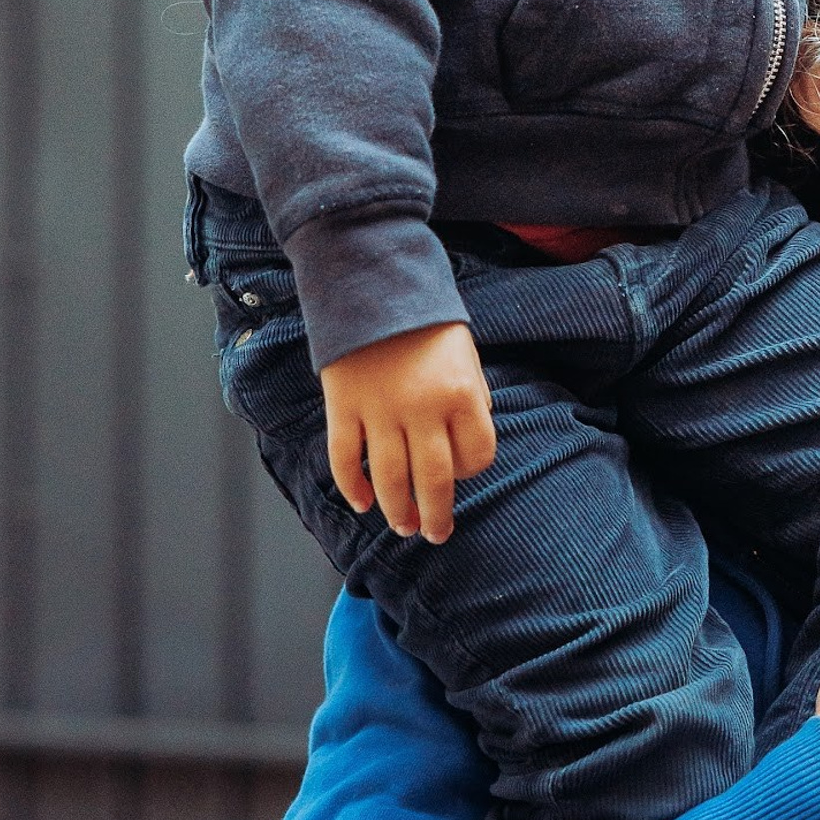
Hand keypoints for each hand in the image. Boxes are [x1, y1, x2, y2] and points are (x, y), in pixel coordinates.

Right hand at [320, 323, 495, 543]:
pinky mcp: (343, 408)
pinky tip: (365, 503)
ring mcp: (379, 411)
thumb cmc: (428, 323)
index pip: (477, 455)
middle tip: (436, 534)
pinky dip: (354, 487)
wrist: (374, 285)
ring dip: (398, 511)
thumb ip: (471, 400)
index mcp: (461, 393)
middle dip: (436, 515)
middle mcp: (422, 408)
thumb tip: (467, 448)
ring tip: (404, 527)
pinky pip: (346, 460)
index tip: (462, 471)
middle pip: (434, 480)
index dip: (471, 470)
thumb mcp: (466, 355)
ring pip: (390, 479)